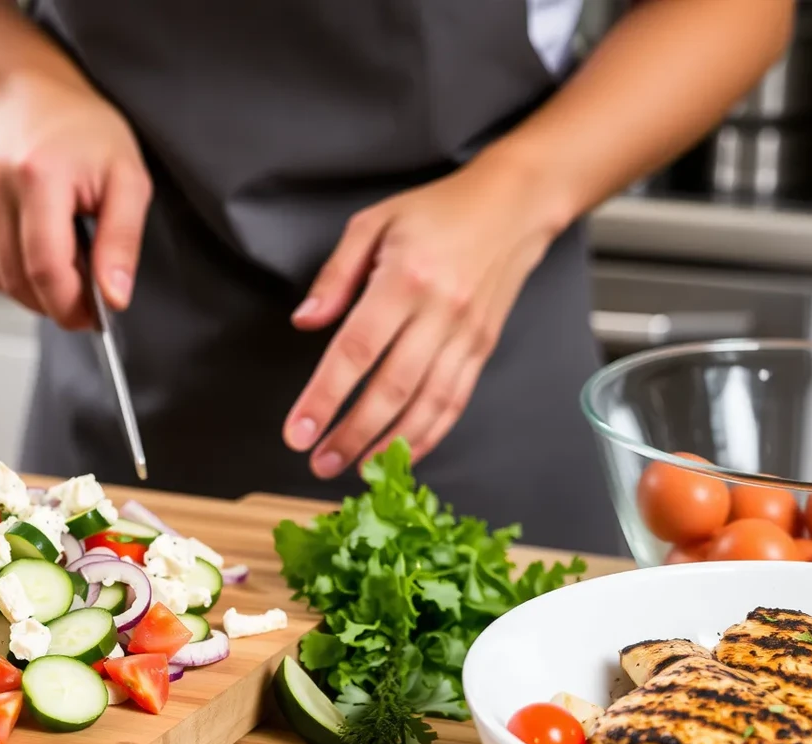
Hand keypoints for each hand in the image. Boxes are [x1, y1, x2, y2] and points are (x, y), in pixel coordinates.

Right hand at [0, 74, 150, 327]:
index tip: (95, 318)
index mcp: (38, 177)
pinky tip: (45, 245)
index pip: (44, 268)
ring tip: (72, 266)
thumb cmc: (84, 129)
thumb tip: (114, 297)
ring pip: (2, 279)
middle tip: (90, 300)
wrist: (29, 92)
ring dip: (39, 291)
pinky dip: (21, 270)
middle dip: (57, 303)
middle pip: (19, 280)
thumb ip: (123, 242)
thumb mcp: (128, 180)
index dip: (70, 305)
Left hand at [284, 149, 568, 476]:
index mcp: (404, 279)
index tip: (298, 432)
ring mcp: (466, 335)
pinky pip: (455, 401)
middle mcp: (439, 312)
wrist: (513, 206)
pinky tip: (404, 452)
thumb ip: (335, 275)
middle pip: (391, 389)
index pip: (355, 351)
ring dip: (389, 444)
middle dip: (351, 434)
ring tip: (355, 469)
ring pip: (426, 404)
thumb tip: (305, 321)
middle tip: (319, 462)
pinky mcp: (482, 348)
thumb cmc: (437, 211)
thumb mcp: (374, 223)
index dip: (324, 397)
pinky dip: (429, 434)